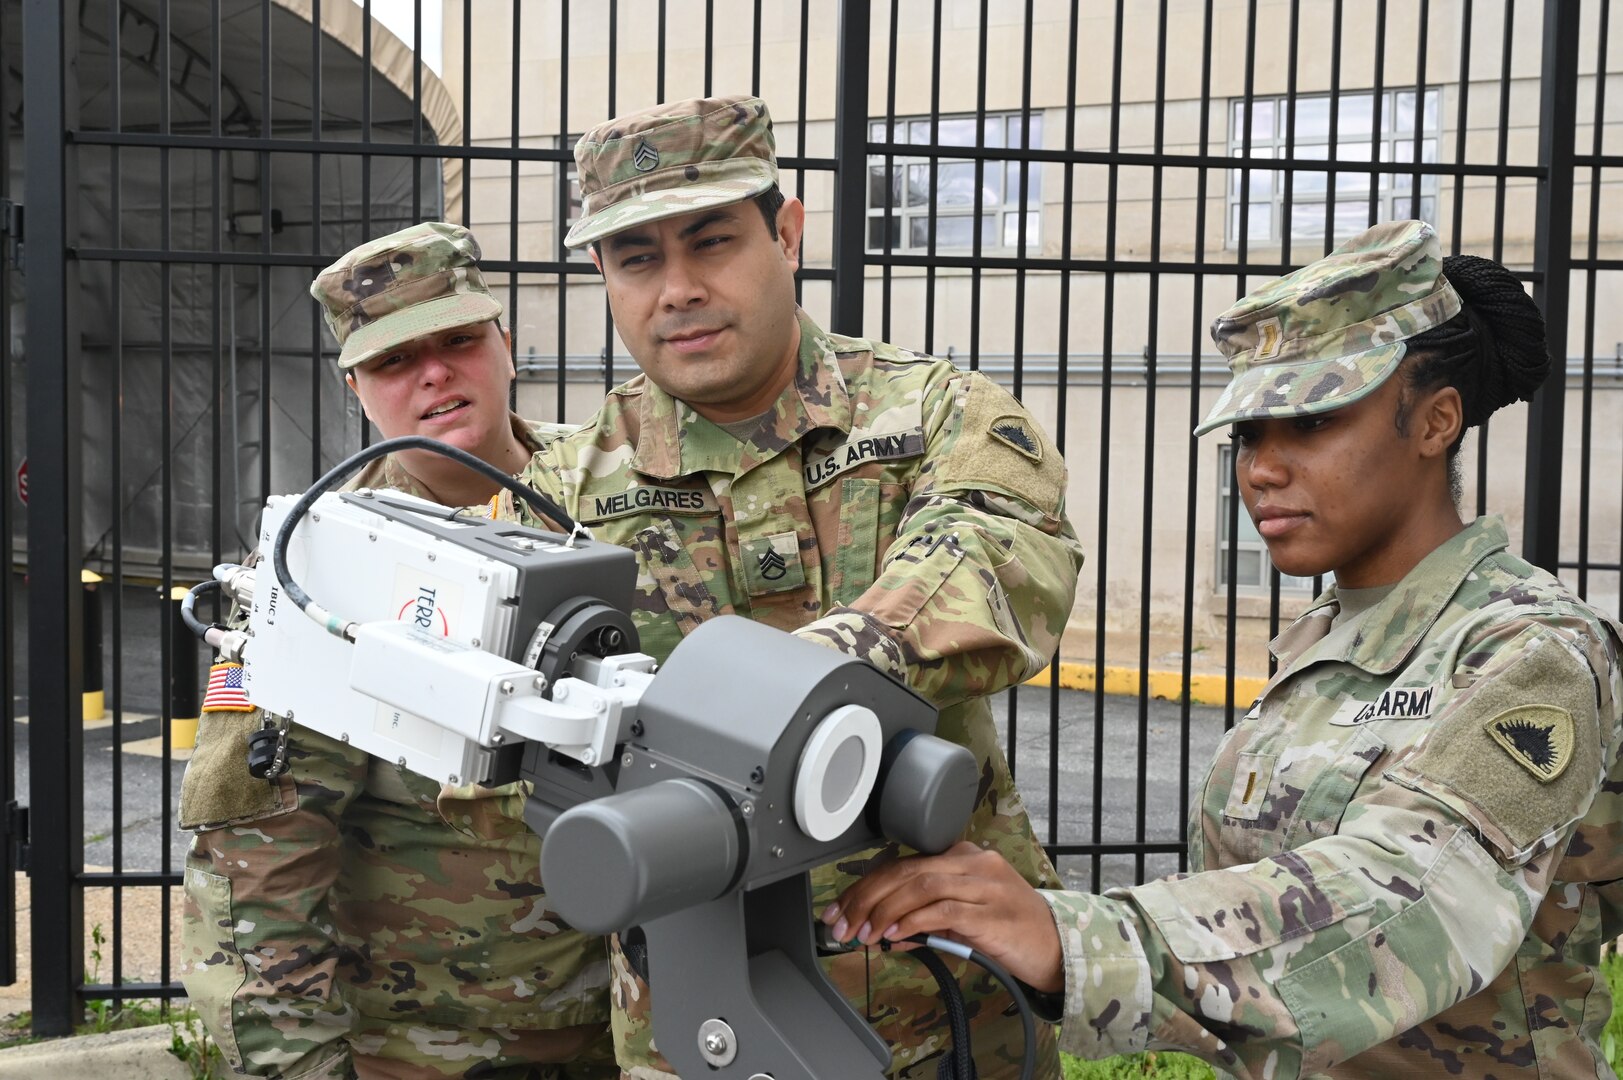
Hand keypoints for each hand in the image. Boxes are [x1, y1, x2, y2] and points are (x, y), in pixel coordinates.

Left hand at [821, 841, 1065, 993]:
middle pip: (906, 870)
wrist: (1057, 946)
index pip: (902, 863)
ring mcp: (985, 884)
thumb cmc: (1008, 931)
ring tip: (866, 934)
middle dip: (867, 897)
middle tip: (844, 924)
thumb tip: (883, 934)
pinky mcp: (992, 911)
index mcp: (962, 856)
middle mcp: (973, 861)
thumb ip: (924, 921)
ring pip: (921, 886)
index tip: (840, 909)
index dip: (866, 885)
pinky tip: (895, 936)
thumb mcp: (961, 921)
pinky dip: (914, 921)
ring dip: (885, 911)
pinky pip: (943, 909)